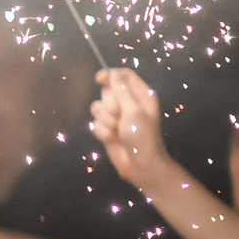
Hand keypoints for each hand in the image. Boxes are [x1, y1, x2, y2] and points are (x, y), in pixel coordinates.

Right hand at [91, 68, 170, 190]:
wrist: (140, 164)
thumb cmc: (142, 136)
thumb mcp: (133, 111)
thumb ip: (121, 91)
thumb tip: (111, 74)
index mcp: (141, 95)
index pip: (123, 76)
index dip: (110, 75)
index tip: (98, 79)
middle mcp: (128, 103)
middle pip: (108, 91)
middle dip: (109, 104)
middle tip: (120, 116)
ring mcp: (117, 117)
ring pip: (98, 108)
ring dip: (105, 120)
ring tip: (117, 130)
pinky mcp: (108, 129)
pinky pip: (96, 124)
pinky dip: (102, 132)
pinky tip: (112, 139)